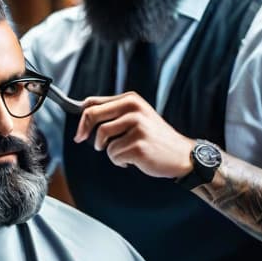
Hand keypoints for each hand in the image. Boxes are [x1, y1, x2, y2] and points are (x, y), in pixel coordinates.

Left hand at [74, 91, 193, 178]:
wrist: (181, 155)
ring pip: (103, 140)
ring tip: (125, 152)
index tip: (80, 132)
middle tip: (91, 144)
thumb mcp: (137, 116)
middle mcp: (133, 109)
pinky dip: (120, 161)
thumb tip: (83, 112)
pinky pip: (114, 155)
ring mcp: (137, 126)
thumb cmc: (155, 138)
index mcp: (131, 99)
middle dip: (86, 132)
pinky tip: (134, 159)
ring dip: (109, 151)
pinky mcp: (138, 145)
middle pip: (93, 116)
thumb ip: (114, 112)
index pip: (94, 103)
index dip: (83, 118)